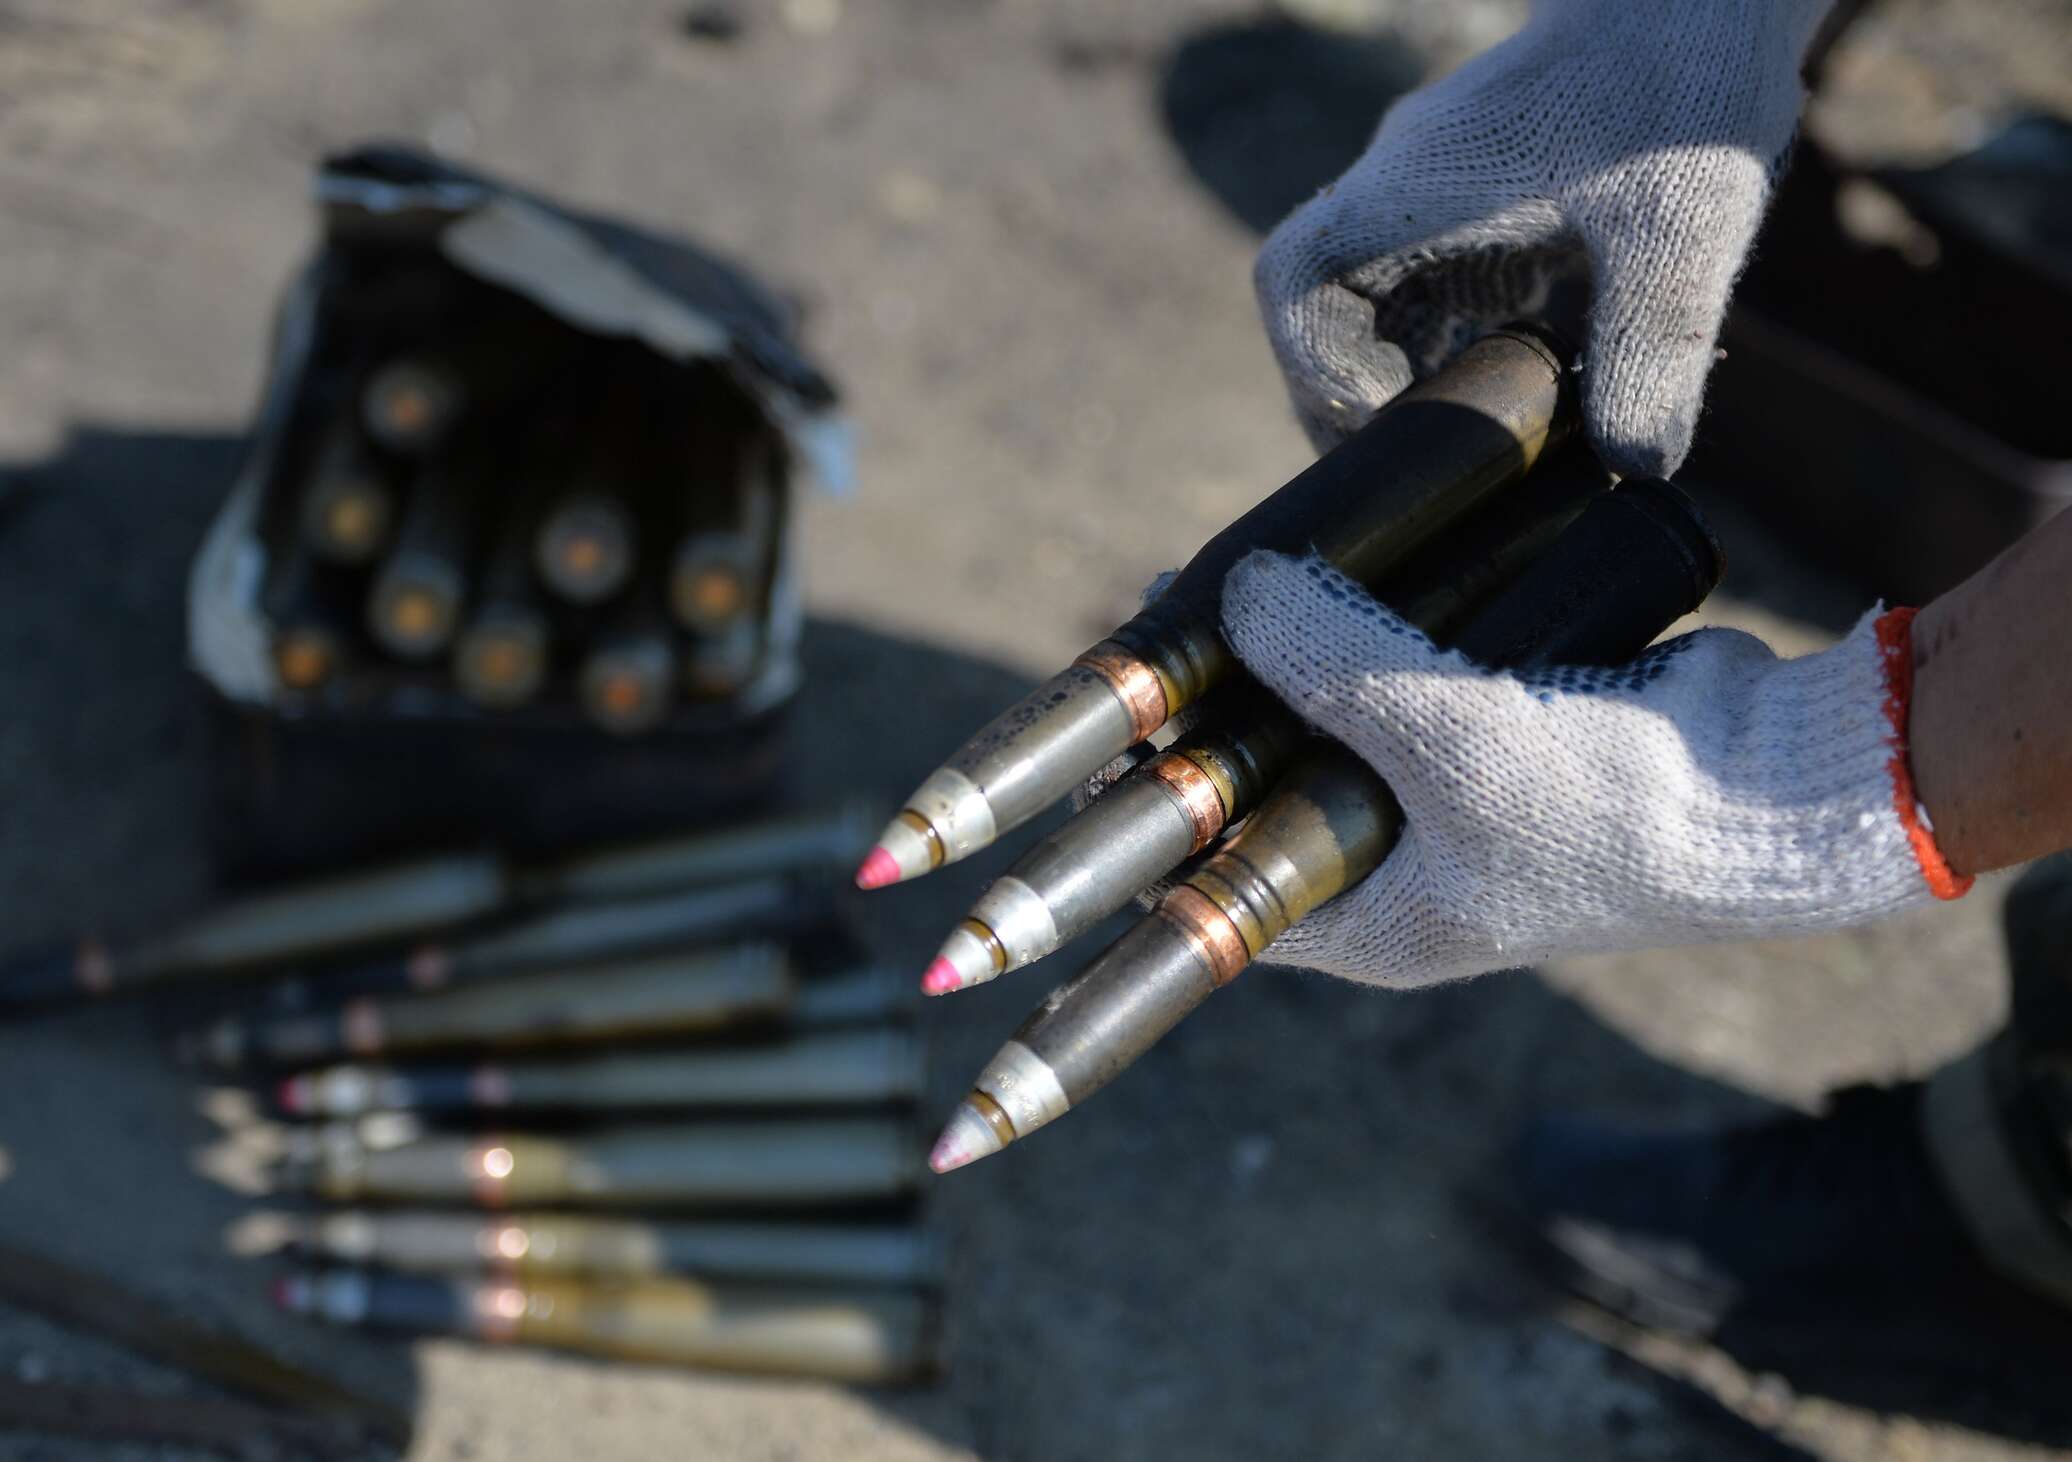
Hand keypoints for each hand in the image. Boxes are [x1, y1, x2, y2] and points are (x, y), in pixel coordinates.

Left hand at [1219, 551, 1961, 988]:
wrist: (1777, 786)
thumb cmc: (1613, 810)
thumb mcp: (1446, 741)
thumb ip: (1332, 666)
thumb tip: (1236, 591)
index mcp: (1372, 922)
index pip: (1217, 885)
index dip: (1154, 814)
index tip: (1112, 732)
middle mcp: (1398, 870)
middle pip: (1266, 784)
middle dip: (1217, 709)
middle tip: (1173, 614)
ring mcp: (1448, 802)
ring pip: (1330, 720)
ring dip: (1287, 656)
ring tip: (1232, 579)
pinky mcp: (1496, 732)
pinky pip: (1400, 679)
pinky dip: (1366, 629)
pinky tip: (1326, 567)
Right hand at [1255, 0, 1830, 476]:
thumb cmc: (1686, 79)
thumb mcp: (1682, 227)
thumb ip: (1655, 347)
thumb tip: (1636, 464)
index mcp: (1412, 190)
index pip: (1294, 283)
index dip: (1316, 370)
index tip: (1392, 424)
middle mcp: (1405, 192)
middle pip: (1330, 315)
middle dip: (1365, 402)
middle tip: (1437, 474)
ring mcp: (1441, 197)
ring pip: (1385, 310)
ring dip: (1418, 383)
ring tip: (1492, 448)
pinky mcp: (1488, 204)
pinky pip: (1445, 292)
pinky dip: (1470, 350)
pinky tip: (1546, 388)